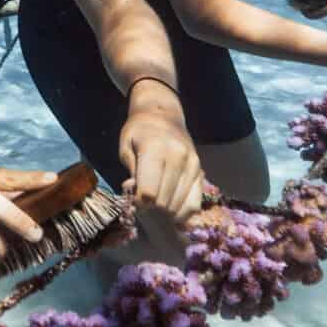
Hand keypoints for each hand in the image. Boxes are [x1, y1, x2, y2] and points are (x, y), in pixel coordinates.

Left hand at [117, 86, 204, 221]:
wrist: (164, 115)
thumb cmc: (139, 131)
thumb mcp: (126, 146)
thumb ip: (131, 173)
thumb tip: (137, 196)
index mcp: (156, 149)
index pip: (149, 192)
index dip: (138, 201)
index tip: (133, 197)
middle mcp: (178, 157)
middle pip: (163, 202)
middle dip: (150, 206)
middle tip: (142, 198)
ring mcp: (192, 165)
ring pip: (177, 205)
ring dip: (163, 209)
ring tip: (155, 196)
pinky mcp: (200, 172)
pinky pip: (194, 203)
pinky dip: (182, 211)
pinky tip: (171, 207)